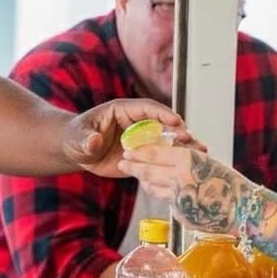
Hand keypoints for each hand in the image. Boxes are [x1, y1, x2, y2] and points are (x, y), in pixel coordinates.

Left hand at [64, 99, 204, 177]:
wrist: (77, 151)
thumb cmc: (76, 137)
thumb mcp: (79, 137)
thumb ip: (87, 139)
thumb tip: (93, 141)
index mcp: (123, 110)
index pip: (147, 109)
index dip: (162, 114)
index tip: (176, 121)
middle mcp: (137, 123)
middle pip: (162, 123)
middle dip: (178, 130)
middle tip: (190, 139)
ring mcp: (142, 139)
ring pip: (165, 140)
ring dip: (182, 146)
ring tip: (200, 152)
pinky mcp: (143, 155)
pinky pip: (160, 158)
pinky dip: (174, 162)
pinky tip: (189, 168)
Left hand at [118, 144, 245, 234]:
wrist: (244, 211)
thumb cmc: (230, 184)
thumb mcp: (207, 163)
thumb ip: (184, 160)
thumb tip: (164, 157)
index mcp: (188, 161)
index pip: (155, 154)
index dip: (139, 152)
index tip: (128, 150)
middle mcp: (180, 179)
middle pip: (148, 172)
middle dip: (133, 167)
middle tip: (123, 163)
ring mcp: (178, 199)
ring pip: (153, 188)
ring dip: (144, 181)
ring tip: (138, 176)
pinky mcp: (180, 214)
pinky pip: (166, 201)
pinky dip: (163, 194)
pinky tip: (163, 190)